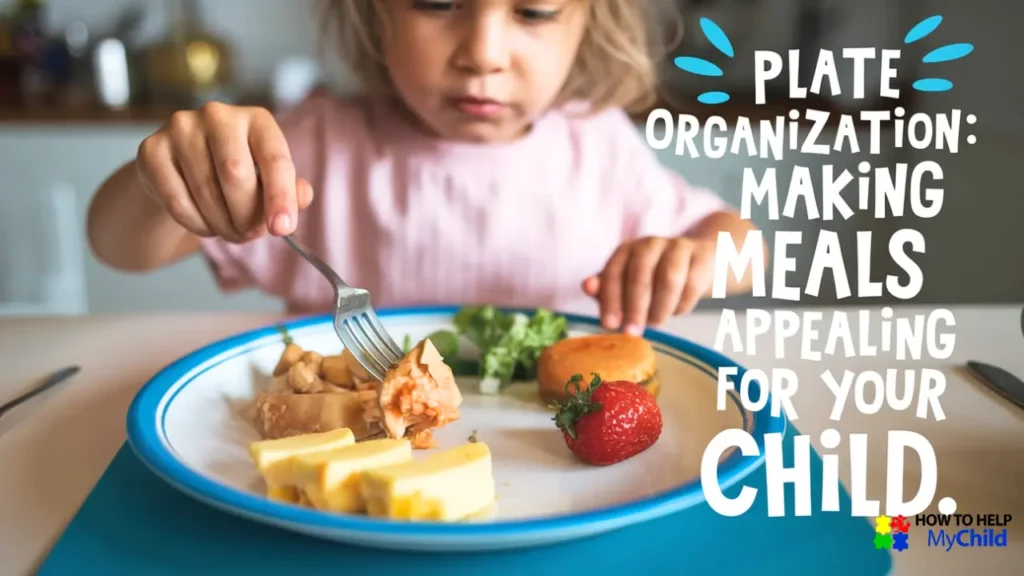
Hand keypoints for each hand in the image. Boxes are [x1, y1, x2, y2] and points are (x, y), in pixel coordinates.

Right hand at [135, 101, 312, 242]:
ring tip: (231, 232)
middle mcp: (218, 115)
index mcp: (256, 119)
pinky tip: (206, 225)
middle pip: (236, 175)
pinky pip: (177, 201)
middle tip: (251, 235)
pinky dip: (197, 224)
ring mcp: (180, 128)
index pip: (274, 159)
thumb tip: (301, 196)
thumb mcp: (268, 179)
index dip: (280, 197)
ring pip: (206, 192)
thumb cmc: (237, 175)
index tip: (282, 229)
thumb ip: (291, 189)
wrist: (183, 169)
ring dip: (223, 225)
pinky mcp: (152, 149)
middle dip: (247, 216)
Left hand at [582, 236, 715, 333]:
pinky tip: (677, 311)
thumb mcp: (628, 285)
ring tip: (657, 323)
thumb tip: (587, 286)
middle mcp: (649, 244)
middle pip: (640, 275)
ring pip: (669, 279)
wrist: (699, 261)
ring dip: (661, 308)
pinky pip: (692, 284)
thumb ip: (606, 289)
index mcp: (626, 251)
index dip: (610, 299)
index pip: (613, 272)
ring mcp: (677, 247)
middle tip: (633, 332)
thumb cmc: (656, 278)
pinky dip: (683, 304)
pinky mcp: (701, 257)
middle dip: (635, 308)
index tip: (609, 324)